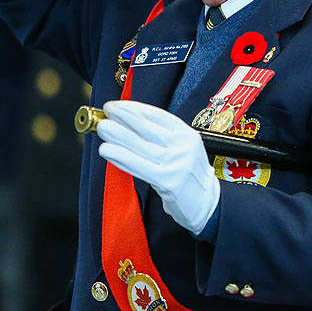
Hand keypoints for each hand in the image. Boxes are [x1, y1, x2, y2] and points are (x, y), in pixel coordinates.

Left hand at [97, 100, 219, 234]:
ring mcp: (176, 163)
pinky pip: (138, 166)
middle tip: (107, 111)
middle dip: (124, 117)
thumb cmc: (190, 176)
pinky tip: (108, 150)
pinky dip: (120, 156)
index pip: (157, 115)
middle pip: (147, 127)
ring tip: (103, 127)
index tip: (118, 106)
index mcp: (188, 134)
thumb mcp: (185, 149)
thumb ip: (164, 138)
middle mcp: (184, 146)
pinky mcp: (168, 181)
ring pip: (140, 145)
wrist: (208, 204)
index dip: (135, 108)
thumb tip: (129, 124)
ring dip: (118, 135)